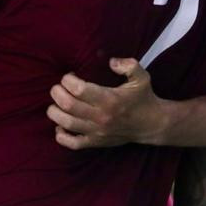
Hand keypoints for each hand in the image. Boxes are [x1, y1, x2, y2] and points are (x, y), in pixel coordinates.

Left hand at [46, 58, 164, 148]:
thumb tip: (111, 61)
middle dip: (57, 93)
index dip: (68, 80)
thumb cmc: (143, 98)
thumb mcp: (141, 77)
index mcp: (110, 99)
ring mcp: (97, 132)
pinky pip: (73, 144)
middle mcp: (101, 116)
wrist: (151, 124)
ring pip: (67, 123)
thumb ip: (128, 65)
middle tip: (57, 87)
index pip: (79, 89)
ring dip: (54, 112)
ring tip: (55, 103)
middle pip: (68, 105)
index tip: (69, 76)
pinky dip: (61, 136)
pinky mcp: (96, 142)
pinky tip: (59, 126)